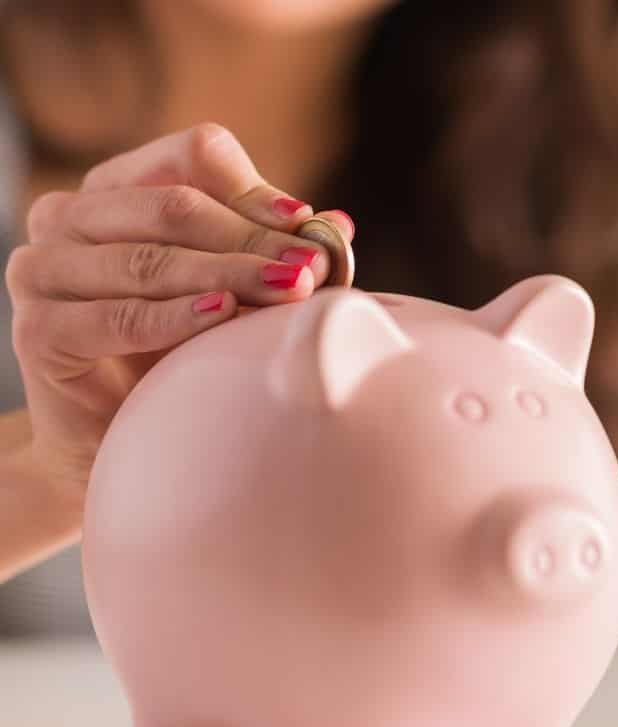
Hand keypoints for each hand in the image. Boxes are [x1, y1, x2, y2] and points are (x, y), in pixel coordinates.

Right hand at [5, 123, 353, 506]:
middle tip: (311, 270)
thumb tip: (337, 225)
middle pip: (176, 205)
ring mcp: (44, 270)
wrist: (117, 436)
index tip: (306, 229)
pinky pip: (119, 317)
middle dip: (253, 239)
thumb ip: (272, 253)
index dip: (254, 192)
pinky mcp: (39, 330)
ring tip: (289, 291)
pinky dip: (176, 317)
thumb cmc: (177, 355)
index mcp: (117, 189)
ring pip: (151, 259)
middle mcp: (70, 217)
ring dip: (228, 275)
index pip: (190, 158)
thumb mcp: (231, 293)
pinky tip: (221, 315)